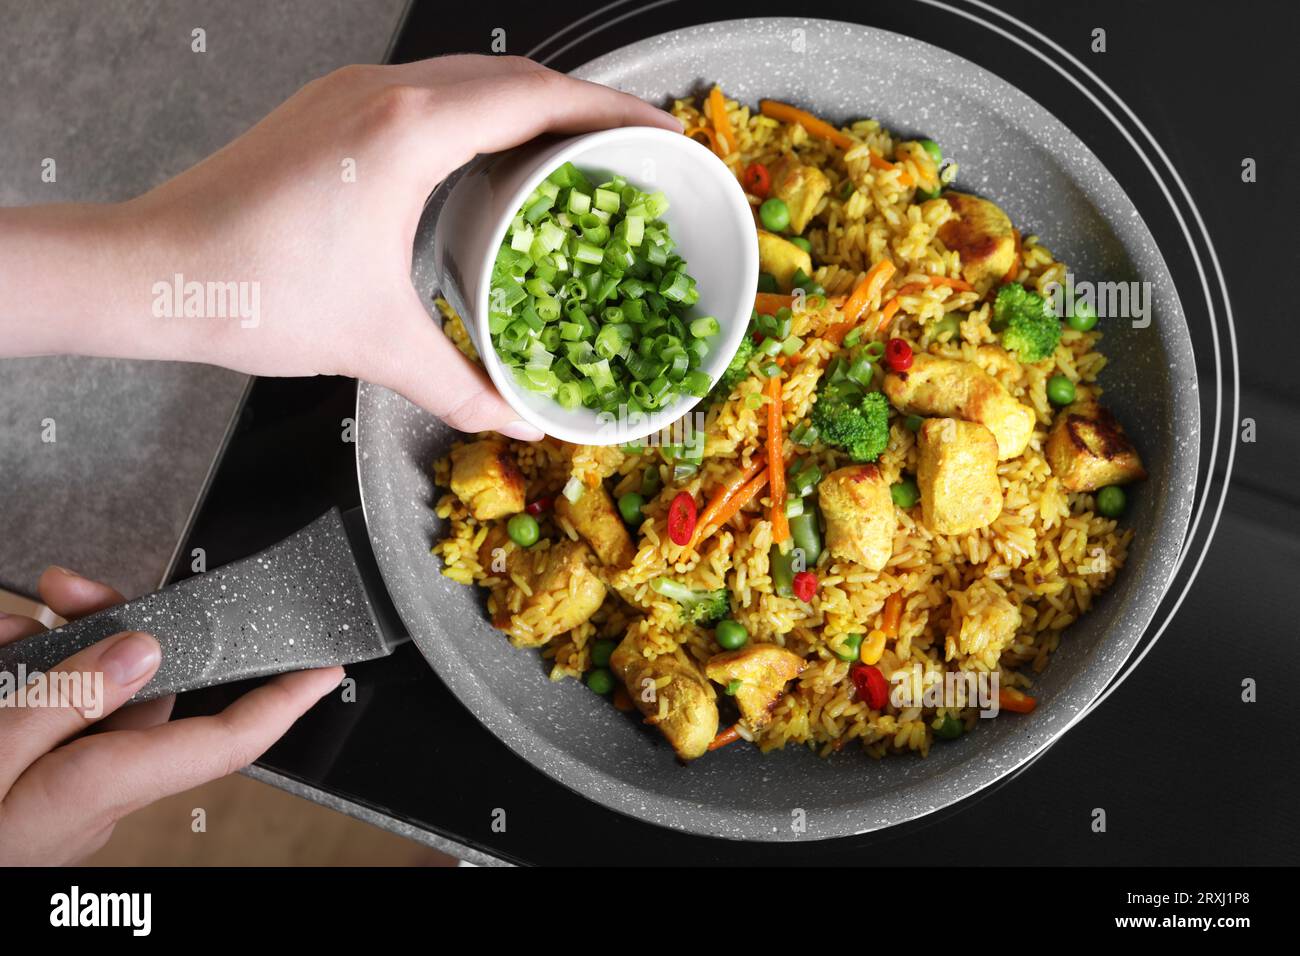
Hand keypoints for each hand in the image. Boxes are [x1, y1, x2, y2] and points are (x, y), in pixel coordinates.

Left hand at [0, 55, 680, 438]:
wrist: (150, 270)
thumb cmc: (252, 293)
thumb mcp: (378, 343)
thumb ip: (462, 386)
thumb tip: (519, 420)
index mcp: (409, 132)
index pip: (538, 97)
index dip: (611, 109)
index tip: (659, 132)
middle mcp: (383, 94)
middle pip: (511, 75)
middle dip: (580, 104)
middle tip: (629, 148)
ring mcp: (350, 94)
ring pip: (466, 77)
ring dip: (526, 104)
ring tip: (571, 151)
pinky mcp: (328, 109)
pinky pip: (427, 92)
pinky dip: (477, 114)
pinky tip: (489, 159)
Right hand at [0, 567, 341, 864]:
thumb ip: (65, 698)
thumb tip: (145, 649)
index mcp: (99, 787)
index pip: (224, 741)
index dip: (283, 702)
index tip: (325, 667)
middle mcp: (97, 791)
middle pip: (146, 692)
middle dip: (112, 626)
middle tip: (62, 586)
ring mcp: (64, 790)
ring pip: (91, 695)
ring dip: (53, 647)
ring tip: (5, 626)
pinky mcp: (34, 785)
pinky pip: (52, 718)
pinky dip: (27, 677)